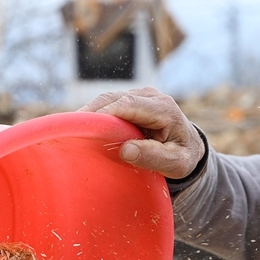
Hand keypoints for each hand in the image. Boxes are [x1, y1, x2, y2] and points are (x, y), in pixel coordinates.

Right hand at [79, 87, 203, 179]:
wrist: (189, 146)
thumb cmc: (183, 157)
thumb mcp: (176, 164)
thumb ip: (153, 157)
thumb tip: (126, 150)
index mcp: (163, 109)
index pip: (128, 106)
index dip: (103, 115)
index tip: (84, 128)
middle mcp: (151, 96)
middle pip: (113, 98)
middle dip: (90, 113)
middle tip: (69, 130)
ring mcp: (140, 95)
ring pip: (107, 98)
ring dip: (89, 113)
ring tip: (70, 129)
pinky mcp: (131, 100)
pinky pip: (108, 103)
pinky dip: (94, 114)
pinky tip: (82, 128)